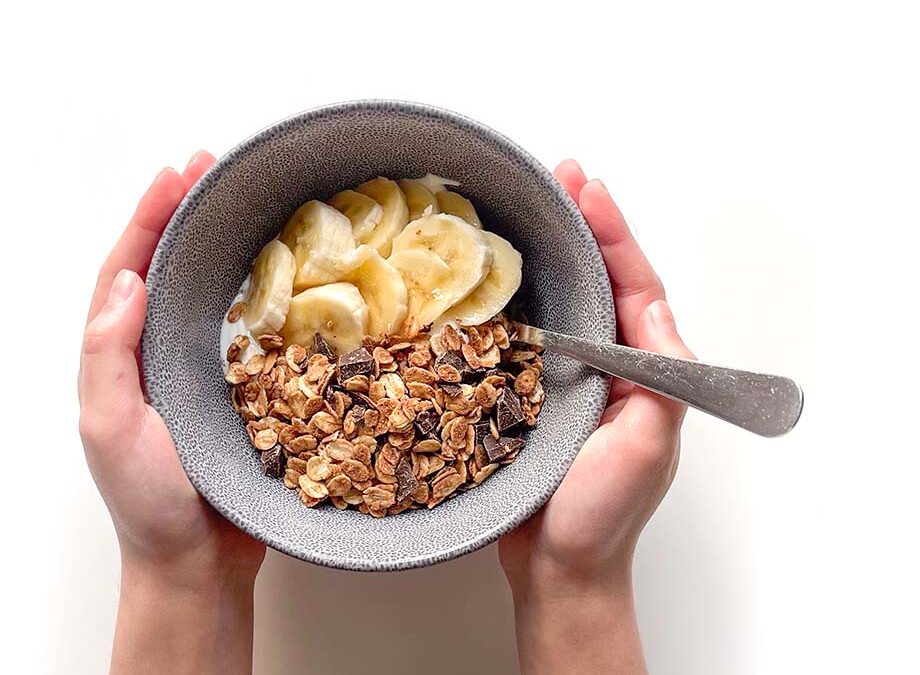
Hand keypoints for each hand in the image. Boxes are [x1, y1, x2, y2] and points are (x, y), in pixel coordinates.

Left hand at [79, 152, 264, 674]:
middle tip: (211, 165)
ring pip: (210, 292)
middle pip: (168, 267)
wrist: (199, 562)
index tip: (173, 175)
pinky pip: (254, 330)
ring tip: (245, 198)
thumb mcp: (109, 427)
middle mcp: (159, 354)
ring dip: (223, 242)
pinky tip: (288, 269)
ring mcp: (202, 370)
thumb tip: (126, 282)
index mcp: (121, 356)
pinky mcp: (245, 389)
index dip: (147, 219)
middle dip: (184, 212)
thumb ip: (108, 356)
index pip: (128, 271)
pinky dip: (265, 292)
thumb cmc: (149, 503)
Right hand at [499, 160, 693, 673]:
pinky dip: (506, 299)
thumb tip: (656, 320)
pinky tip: (484, 274)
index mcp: (645, 368)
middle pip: (597, 280)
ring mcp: (566, 377)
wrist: (555, 570)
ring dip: (544, 252)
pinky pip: (519, 335)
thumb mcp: (647, 445)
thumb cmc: (603, 516)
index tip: (589, 189)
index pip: (634, 284)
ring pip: (558, 301)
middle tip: (557, 176)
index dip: (614, 233)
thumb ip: (661, 383)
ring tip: (523, 206)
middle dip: (581, 225)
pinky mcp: (526, 394)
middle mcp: (608, 363)